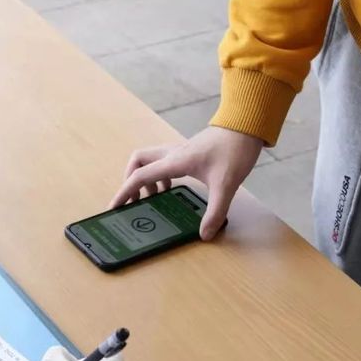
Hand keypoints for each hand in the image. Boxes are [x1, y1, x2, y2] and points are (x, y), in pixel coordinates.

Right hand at [110, 126, 263, 239]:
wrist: (246, 126)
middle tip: (138, 200)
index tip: (114, 207)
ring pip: (149, 160)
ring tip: (156, 197)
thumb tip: (205, 234)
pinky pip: (162, 161)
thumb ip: (215, 212)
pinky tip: (172, 187)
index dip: (124, 192)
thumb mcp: (226, 185)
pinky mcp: (187, 151)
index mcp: (174, 162)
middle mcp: (171, 154)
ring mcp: (178, 150)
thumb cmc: (234, 150)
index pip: (139, 176)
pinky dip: (160, 175)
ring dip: (146, 178)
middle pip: (137, 162)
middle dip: (131, 181)